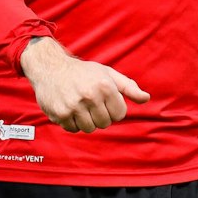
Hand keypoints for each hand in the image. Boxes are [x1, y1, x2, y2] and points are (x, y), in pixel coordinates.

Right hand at [19, 38, 150, 132]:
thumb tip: (146, 99)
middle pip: (105, 123)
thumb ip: (128, 87)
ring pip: (89, 129)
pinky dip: (73, 122)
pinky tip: (69, 109)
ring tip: (80, 106)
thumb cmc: (84, 72)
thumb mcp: (107, 74)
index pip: (120, 114)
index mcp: (105, 86)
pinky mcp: (59, 114)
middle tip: (91, 103)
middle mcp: (90, 96)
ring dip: (87, 121)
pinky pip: (73, 129)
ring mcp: (73, 106)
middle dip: (100, 115)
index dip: (113, 109)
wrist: (51, 67)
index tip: (105, 100)